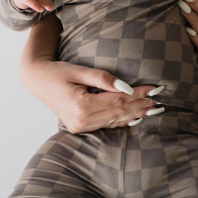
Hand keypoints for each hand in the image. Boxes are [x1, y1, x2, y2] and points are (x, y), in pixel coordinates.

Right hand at [20, 58, 164, 133]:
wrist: (35, 80)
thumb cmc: (56, 71)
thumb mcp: (78, 70)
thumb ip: (103, 78)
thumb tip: (128, 87)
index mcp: (82, 106)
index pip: (119, 100)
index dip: (140, 94)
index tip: (157, 87)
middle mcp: (82, 121)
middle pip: (119, 112)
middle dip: (142, 105)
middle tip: (162, 98)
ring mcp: (80, 127)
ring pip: (115, 120)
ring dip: (136, 114)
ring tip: (155, 108)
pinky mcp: (80, 127)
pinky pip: (106, 125)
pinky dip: (122, 121)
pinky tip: (136, 118)